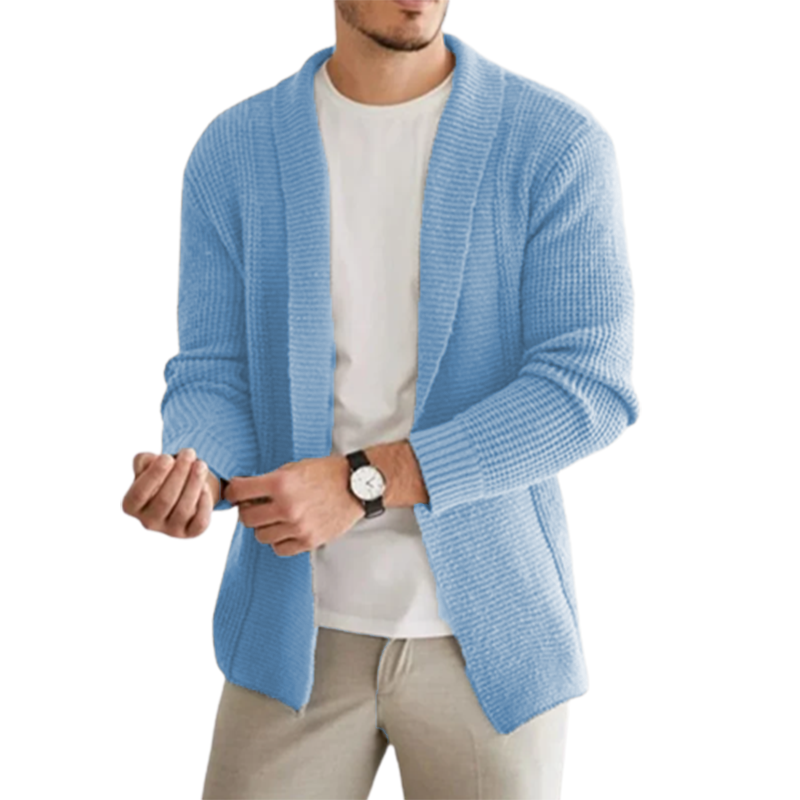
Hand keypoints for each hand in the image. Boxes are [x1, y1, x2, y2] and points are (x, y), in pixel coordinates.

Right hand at [122, 448, 216, 537]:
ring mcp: (170, 530)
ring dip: (194, 484)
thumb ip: (144, 461)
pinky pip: (199, 522)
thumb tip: (151, 462)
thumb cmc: (161, 474)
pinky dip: (204, 503)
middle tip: (189, 453)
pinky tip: (205, 487)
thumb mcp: (148, 464)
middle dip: (179, 473)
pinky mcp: (189, 532)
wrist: (181, 489)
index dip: (154, 475)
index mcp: (132, 505)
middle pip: (164, 499)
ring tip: (201, 465)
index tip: (167, 457)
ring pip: (184, 510)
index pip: (139, 494)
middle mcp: (148, 521)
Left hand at [224, 455, 364, 555]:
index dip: (233, 492)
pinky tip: (286, 529)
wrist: (356, 486)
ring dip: (264, 527)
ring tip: (275, 518)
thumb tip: (245, 491)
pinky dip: (279, 540)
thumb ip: (270, 480)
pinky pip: (279, 548)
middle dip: (247, 510)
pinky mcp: (308, 541)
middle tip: (256, 506)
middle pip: (246, 517)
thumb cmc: (326, 473)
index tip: (235, 494)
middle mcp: (286, 506)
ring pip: (260, 536)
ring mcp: (297, 526)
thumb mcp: (294, 467)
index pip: (239, 492)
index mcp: (280, 483)